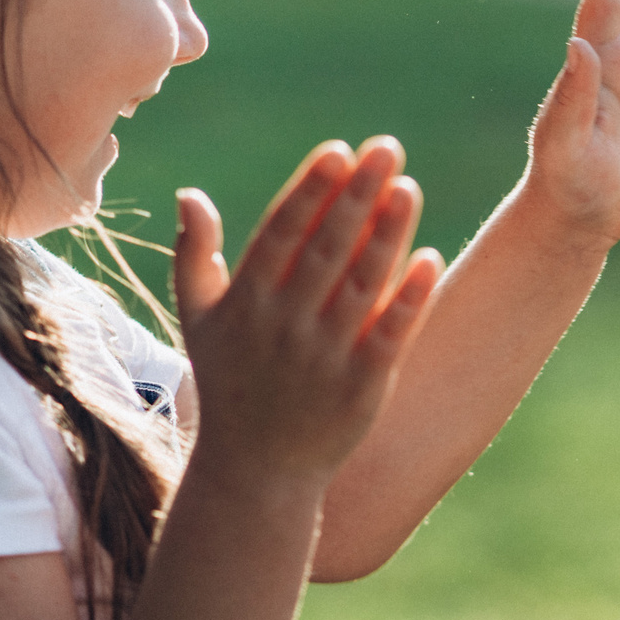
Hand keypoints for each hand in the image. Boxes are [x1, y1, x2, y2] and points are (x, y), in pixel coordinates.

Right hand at [173, 139, 444, 486]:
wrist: (255, 471)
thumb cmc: (228, 382)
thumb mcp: (197, 321)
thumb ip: (193, 256)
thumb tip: (189, 193)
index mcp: (245, 303)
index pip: (282, 233)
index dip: (310, 190)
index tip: (339, 151)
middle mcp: (283, 327)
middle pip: (327, 249)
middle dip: (357, 195)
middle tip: (387, 147)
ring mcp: (323, 358)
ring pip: (362, 285)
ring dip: (387, 234)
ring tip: (408, 187)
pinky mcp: (361, 387)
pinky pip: (390, 335)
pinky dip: (409, 298)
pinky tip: (430, 258)